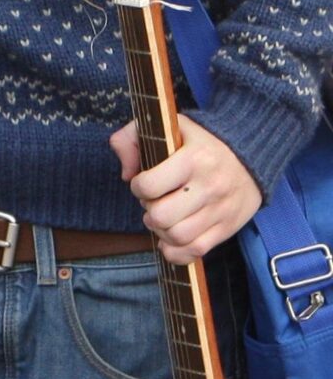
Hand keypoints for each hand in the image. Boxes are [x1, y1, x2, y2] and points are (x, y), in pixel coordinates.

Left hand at [111, 118, 262, 263]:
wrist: (252, 155)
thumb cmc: (200, 143)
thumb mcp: (166, 126)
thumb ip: (131, 139)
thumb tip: (125, 174)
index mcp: (193, 159)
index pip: (149, 185)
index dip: (138, 187)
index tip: (144, 183)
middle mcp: (210, 186)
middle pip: (162, 216)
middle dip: (149, 212)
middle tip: (154, 203)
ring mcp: (221, 210)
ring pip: (177, 237)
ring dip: (161, 232)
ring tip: (164, 218)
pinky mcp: (228, 227)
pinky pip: (197, 251)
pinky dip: (176, 252)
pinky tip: (170, 240)